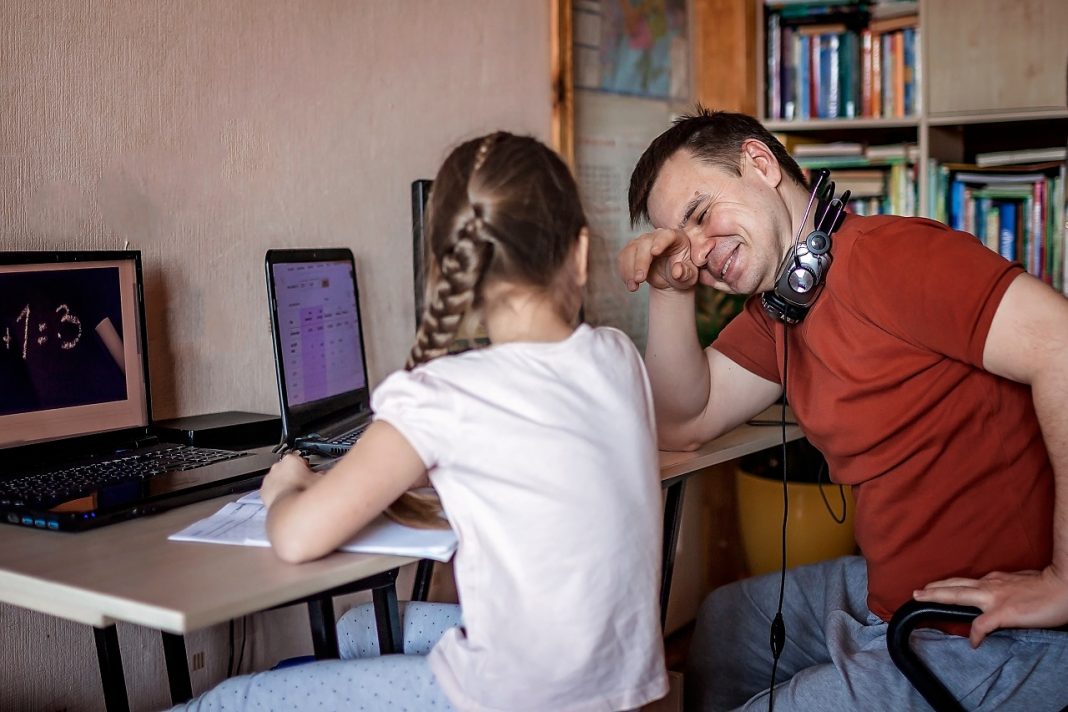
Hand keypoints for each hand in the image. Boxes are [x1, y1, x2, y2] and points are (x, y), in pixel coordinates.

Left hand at [260, 453, 318, 508]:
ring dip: (285, 484)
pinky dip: (276, 494)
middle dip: (294, 475)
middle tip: (304, 485)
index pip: (300, 459)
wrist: (289, 509)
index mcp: (291, 459)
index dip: (307, 467)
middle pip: (287, 468)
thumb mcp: (320, 480)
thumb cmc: (303, 493)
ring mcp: (269, 479)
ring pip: (278, 479)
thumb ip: (320, 475)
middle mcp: (277, 466)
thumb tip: (323, 475)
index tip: (310, 474)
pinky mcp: (263, 491)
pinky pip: (271, 490)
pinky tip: (286, 500)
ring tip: (295, 494)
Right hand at [618, 227, 699, 292]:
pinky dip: (624, 272)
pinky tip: (630, 284)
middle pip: (645, 243)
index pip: (666, 236)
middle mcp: (657, 236)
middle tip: (640, 279)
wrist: (671, 279)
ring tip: (633, 287)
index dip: (660, 242)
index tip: (655, 252)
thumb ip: (686, 273)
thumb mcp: (690, 276)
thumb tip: (677, 271)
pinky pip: (623, 258)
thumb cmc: (683, 274)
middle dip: (641, 262)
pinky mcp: (632, 250)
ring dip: (629, 269)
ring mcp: (642, 242)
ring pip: (630, 250)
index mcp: (675, 237)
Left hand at [913, 565, 1067, 646]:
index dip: (951, 587)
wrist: (1064, 585)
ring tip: (920, 599)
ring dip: (936, 596)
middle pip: (954, 585)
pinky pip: (981, 625)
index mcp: (995, 580)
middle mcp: (990, 585)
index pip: (967, 582)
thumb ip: (1007, 587)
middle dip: (933, 588)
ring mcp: (994, 597)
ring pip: (957, 594)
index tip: (938, 590)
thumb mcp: (1021, 582)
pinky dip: (975, 634)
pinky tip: (973, 643)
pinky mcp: (1003, 612)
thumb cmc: (1048, 586)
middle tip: (916, 592)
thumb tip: (1005, 595)